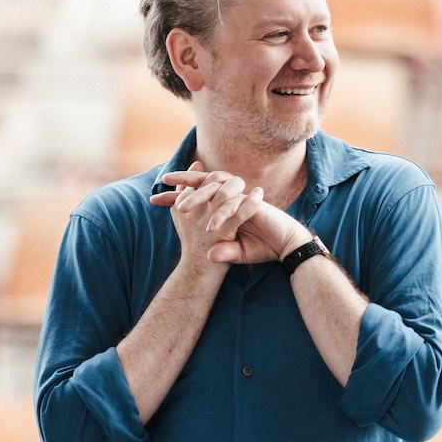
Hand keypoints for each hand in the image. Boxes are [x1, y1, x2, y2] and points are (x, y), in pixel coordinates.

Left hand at [153, 167, 312, 266]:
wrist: (285, 246)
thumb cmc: (262, 247)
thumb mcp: (237, 252)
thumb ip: (223, 251)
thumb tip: (209, 257)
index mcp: (223, 205)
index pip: (197, 195)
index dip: (177, 197)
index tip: (155, 199)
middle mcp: (231, 198)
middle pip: (204, 184)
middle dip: (182, 184)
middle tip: (163, 185)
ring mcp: (241, 199)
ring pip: (216, 191)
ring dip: (198, 198)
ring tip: (181, 209)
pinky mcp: (252, 205)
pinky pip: (233, 206)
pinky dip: (221, 215)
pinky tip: (210, 228)